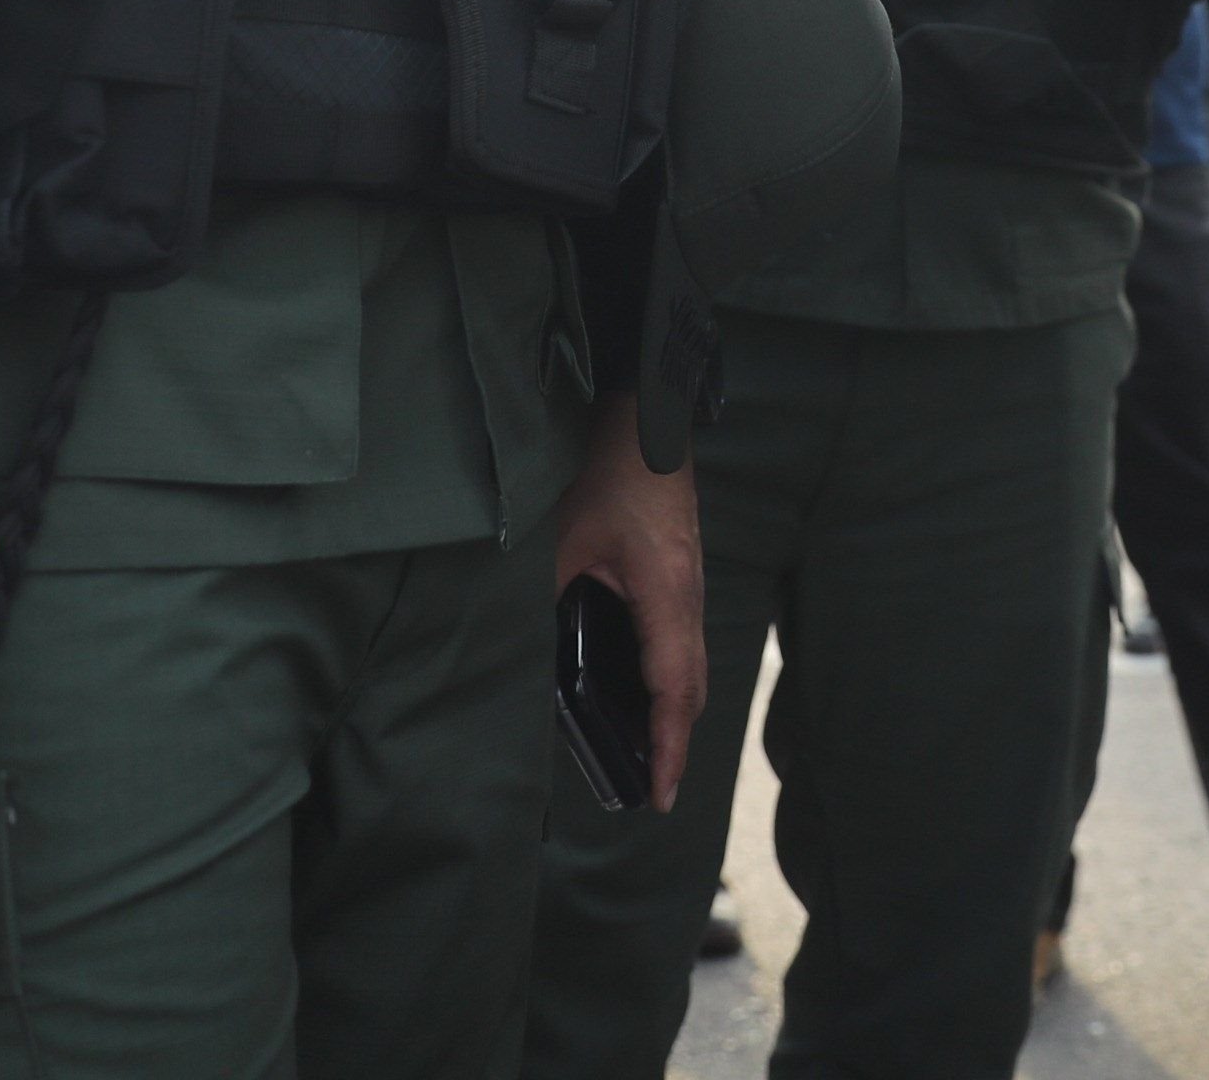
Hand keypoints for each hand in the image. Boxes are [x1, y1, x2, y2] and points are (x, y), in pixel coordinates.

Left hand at [552, 392, 705, 810]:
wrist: (646, 414)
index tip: (659, 794)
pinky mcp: (680, 571)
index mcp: (665, 594)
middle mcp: (687, 595)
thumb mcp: (563, 535)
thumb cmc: (608, 469)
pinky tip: (639, 687)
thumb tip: (515, 648)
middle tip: (650, 789)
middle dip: (673, 741)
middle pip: (692, 686)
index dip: (665, 746)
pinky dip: (669, 678)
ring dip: (673, 711)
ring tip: (646, 752)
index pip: (673, 688)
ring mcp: (689, 583)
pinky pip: (682, 639)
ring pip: (691, 664)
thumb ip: (544, 593)